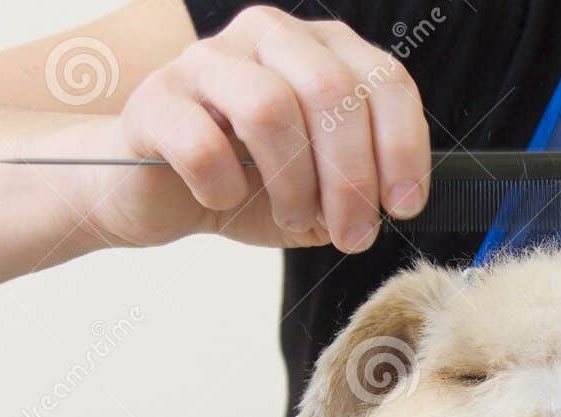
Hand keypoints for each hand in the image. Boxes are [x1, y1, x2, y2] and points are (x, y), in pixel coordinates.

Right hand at [84, 8, 429, 251]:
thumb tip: (389, 199)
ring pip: (270, 109)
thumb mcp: (321, 188)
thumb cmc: (248, 184)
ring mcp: (208, 60)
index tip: (402, 205)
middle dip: (351, 177)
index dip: (402, 147)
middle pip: (330, 92)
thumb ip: (360, 186)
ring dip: (294, 184)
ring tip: (293, 219)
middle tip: (352, 235)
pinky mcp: (158, 98)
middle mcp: (268, 37)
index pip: (382, 80)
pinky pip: (203, 144)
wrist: (159, 191)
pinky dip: (222, 187)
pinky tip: (222, 200)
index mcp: (320, 50)